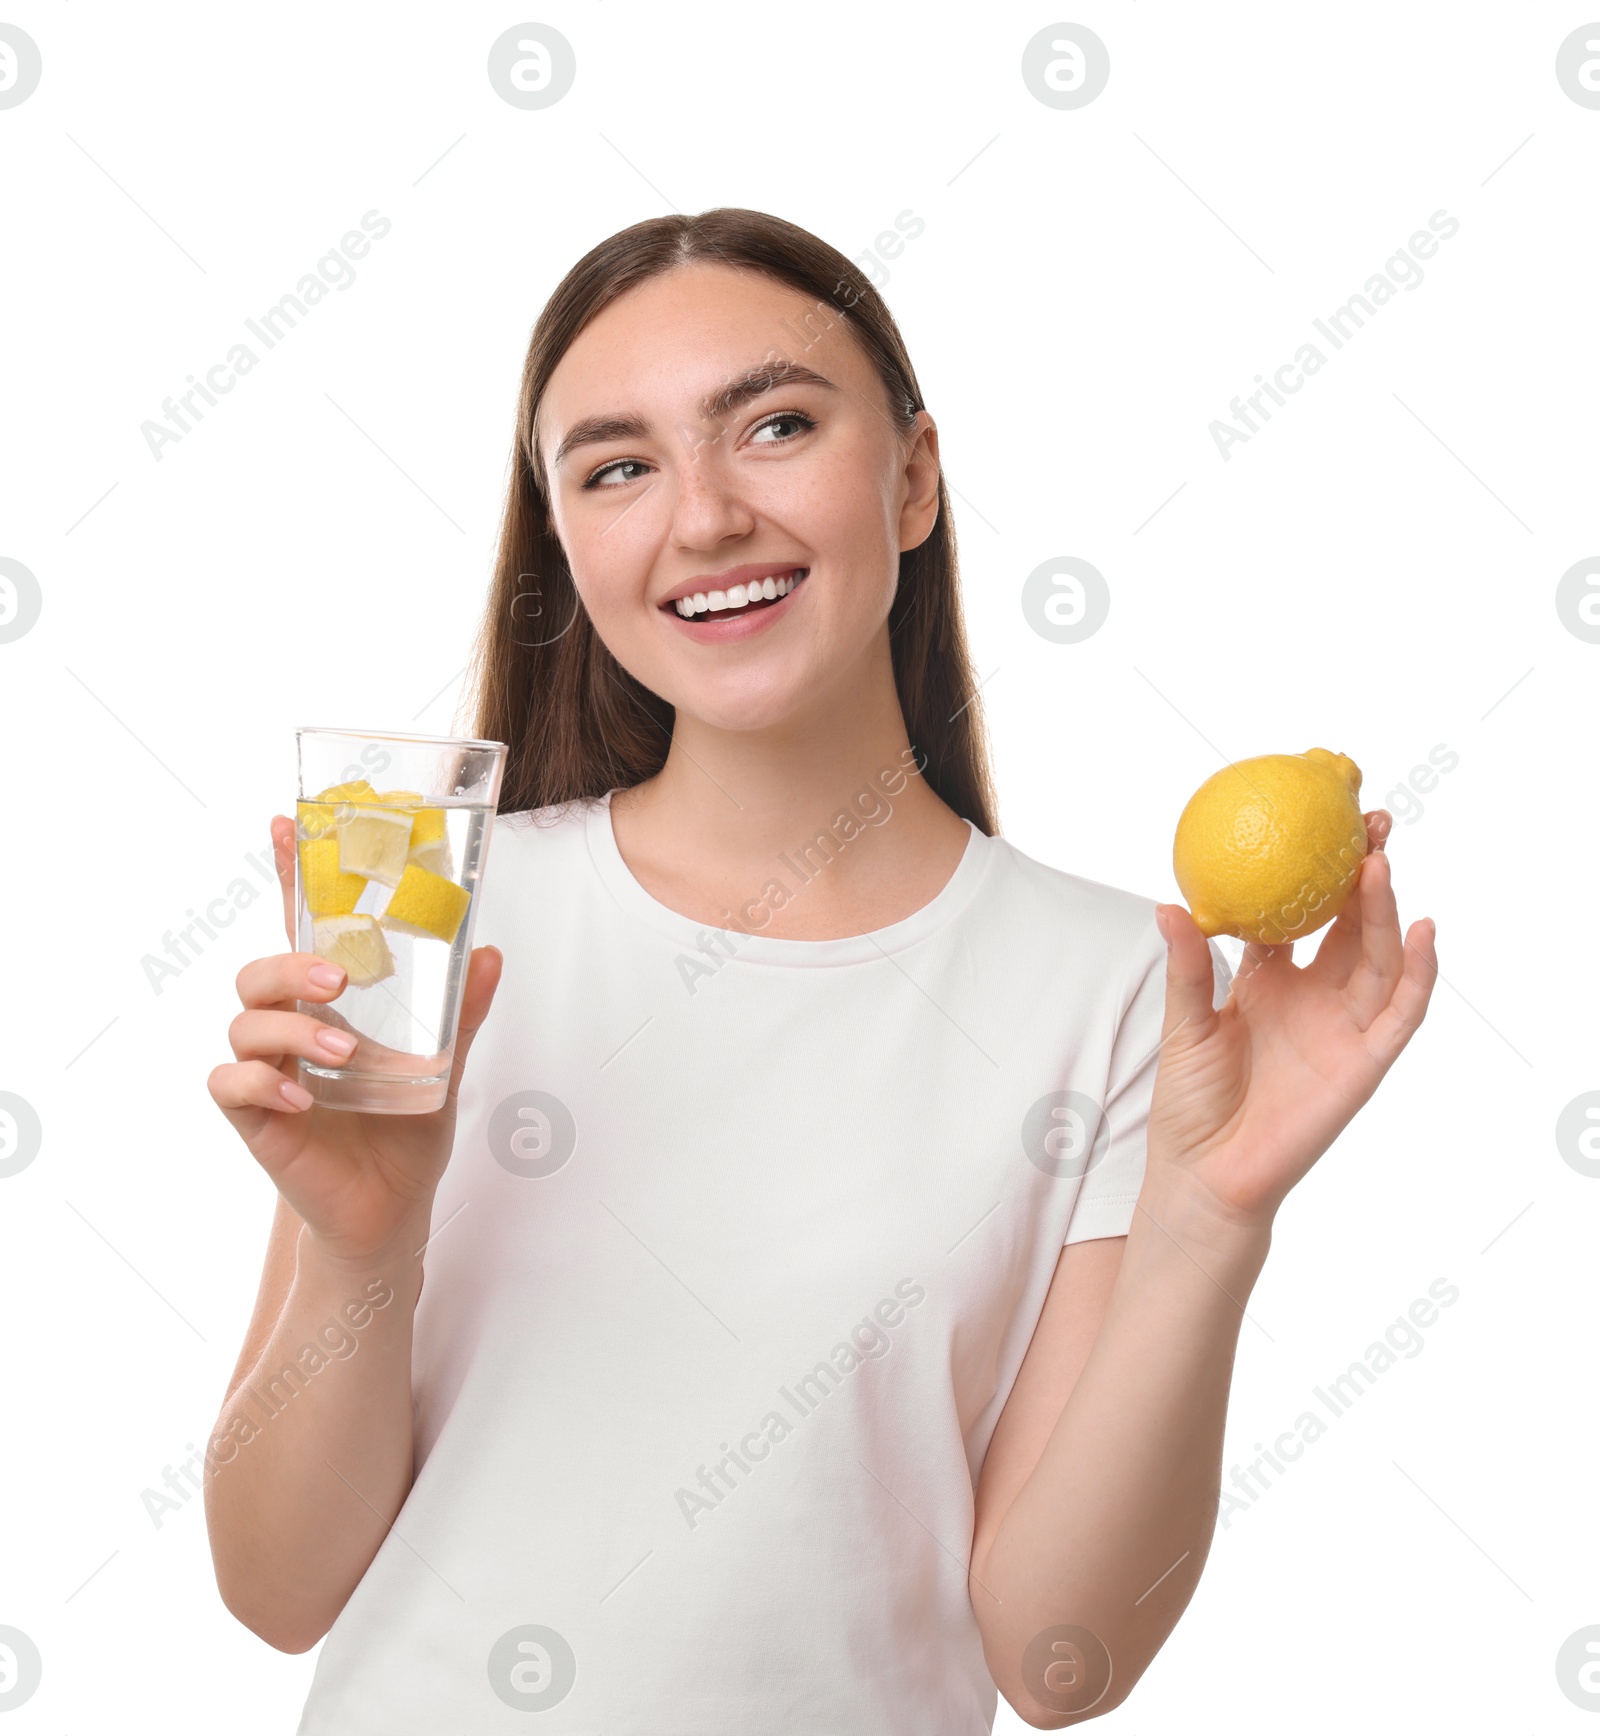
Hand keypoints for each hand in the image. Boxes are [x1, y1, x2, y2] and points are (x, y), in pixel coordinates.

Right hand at [206, 815, 502, 1266]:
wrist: (392, 1209)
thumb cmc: (406, 1129)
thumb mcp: (446, 1065)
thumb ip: (464, 1013)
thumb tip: (491, 953)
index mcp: (332, 1003)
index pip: (303, 927)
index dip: (290, 876)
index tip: (284, 822)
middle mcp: (293, 1027)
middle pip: (261, 968)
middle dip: (293, 961)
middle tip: (340, 979)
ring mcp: (269, 1070)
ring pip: (244, 1020)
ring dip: (291, 1028)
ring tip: (342, 1055)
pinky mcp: (255, 1117)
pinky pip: (230, 1083)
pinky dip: (260, 1083)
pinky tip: (302, 1098)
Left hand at [1145, 810, 1437, 1228]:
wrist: (1206, 1173)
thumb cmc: (1191, 1101)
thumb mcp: (1185, 1022)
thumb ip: (1188, 966)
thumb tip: (1169, 904)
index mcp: (1269, 980)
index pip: (1299, 913)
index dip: (1311, 869)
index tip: (1316, 820)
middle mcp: (1313, 996)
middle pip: (1351, 923)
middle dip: (1364, 872)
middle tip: (1369, 820)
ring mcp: (1343, 1027)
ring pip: (1379, 956)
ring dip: (1385, 910)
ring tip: (1379, 862)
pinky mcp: (1365, 1062)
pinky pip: (1402, 1012)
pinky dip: (1419, 972)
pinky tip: (1424, 931)